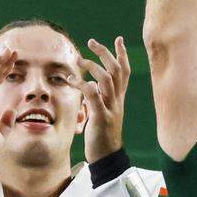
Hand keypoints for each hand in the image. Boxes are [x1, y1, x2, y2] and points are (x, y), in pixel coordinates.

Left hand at [70, 37, 131, 163]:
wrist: (108, 156)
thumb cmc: (103, 136)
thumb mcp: (105, 113)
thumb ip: (101, 99)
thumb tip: (92, 85)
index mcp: (119, 98)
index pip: (124, 71)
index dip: (122, 54)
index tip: (118, 39)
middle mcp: (117, 100)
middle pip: (116, 69)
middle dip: (105, 52)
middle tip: (91, 42)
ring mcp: (111, 107)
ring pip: (106, 78)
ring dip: (92, 66)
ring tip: (79, 59)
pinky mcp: (102, 116)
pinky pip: (93, 95)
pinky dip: (83, 84)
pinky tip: (72, 80)